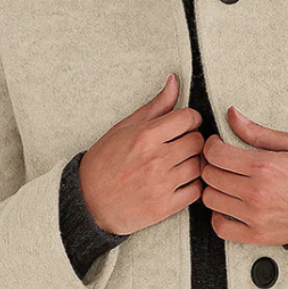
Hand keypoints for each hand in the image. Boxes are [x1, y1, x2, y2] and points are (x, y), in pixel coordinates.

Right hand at [78, 74, 204, 234]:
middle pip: (197, 142)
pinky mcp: (165, 207)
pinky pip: (196, 192)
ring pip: (199, 166)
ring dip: (194, 163)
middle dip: (192, 141)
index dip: (190, 120)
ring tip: (180, 164)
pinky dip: (193, 186)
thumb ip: (155, 107)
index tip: (184, 125)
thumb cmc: (105, 162)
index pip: (188, 118)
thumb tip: (175, 81)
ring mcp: (161, 185)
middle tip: (182, 145)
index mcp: (144, 136)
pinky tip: (180, 182)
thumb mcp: (124, 128)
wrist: (88, 201)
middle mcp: (155, 159)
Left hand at [199, 106, 287, 244]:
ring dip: (214, 189)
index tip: (216, 146)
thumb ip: (258, 131)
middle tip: (221, 164)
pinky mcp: (254, 234)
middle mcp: (256, 192)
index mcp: (263, 166)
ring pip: (210, 199)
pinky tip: (228, 207)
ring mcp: (254, 215)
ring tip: (225, 184)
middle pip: (209, 175)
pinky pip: (220, 227)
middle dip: (211, 165)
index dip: (211, 146)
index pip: (215, 154)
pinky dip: (218, 217)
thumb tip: (232, 115)